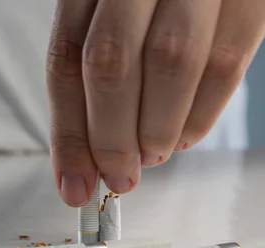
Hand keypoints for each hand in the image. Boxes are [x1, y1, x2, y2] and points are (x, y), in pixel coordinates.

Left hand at [47, 0, 264, 205]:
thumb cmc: (144, 4)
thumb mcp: (105, 25)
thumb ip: (91, 83)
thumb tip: (84, 168)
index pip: (65, 60)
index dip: (69, 134)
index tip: (74, 185)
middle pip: (110, 61)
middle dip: (111, 136)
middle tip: (119, 176)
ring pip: (169, 61)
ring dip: (156, 128)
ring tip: (151, 155)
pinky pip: (227, 62)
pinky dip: (201, 114)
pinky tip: (183, 136)